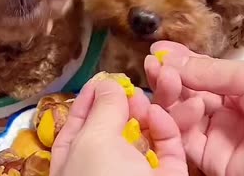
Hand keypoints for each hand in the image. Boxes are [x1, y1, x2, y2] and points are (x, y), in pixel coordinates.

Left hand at [50, 79, 187, 175]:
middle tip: (130, 88)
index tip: (103, 77)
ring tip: (146, 100)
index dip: (89, 97)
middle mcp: (104, 164)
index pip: (78, 120)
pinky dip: (165, 130)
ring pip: (143, 134)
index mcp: (75, 156)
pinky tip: (159, 115)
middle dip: (122, 104)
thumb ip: (104, 108)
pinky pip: (168, 148)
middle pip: (114, 125)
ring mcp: (136, 172)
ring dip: (146, 113)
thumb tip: (107, 83)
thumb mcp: (94, 140)